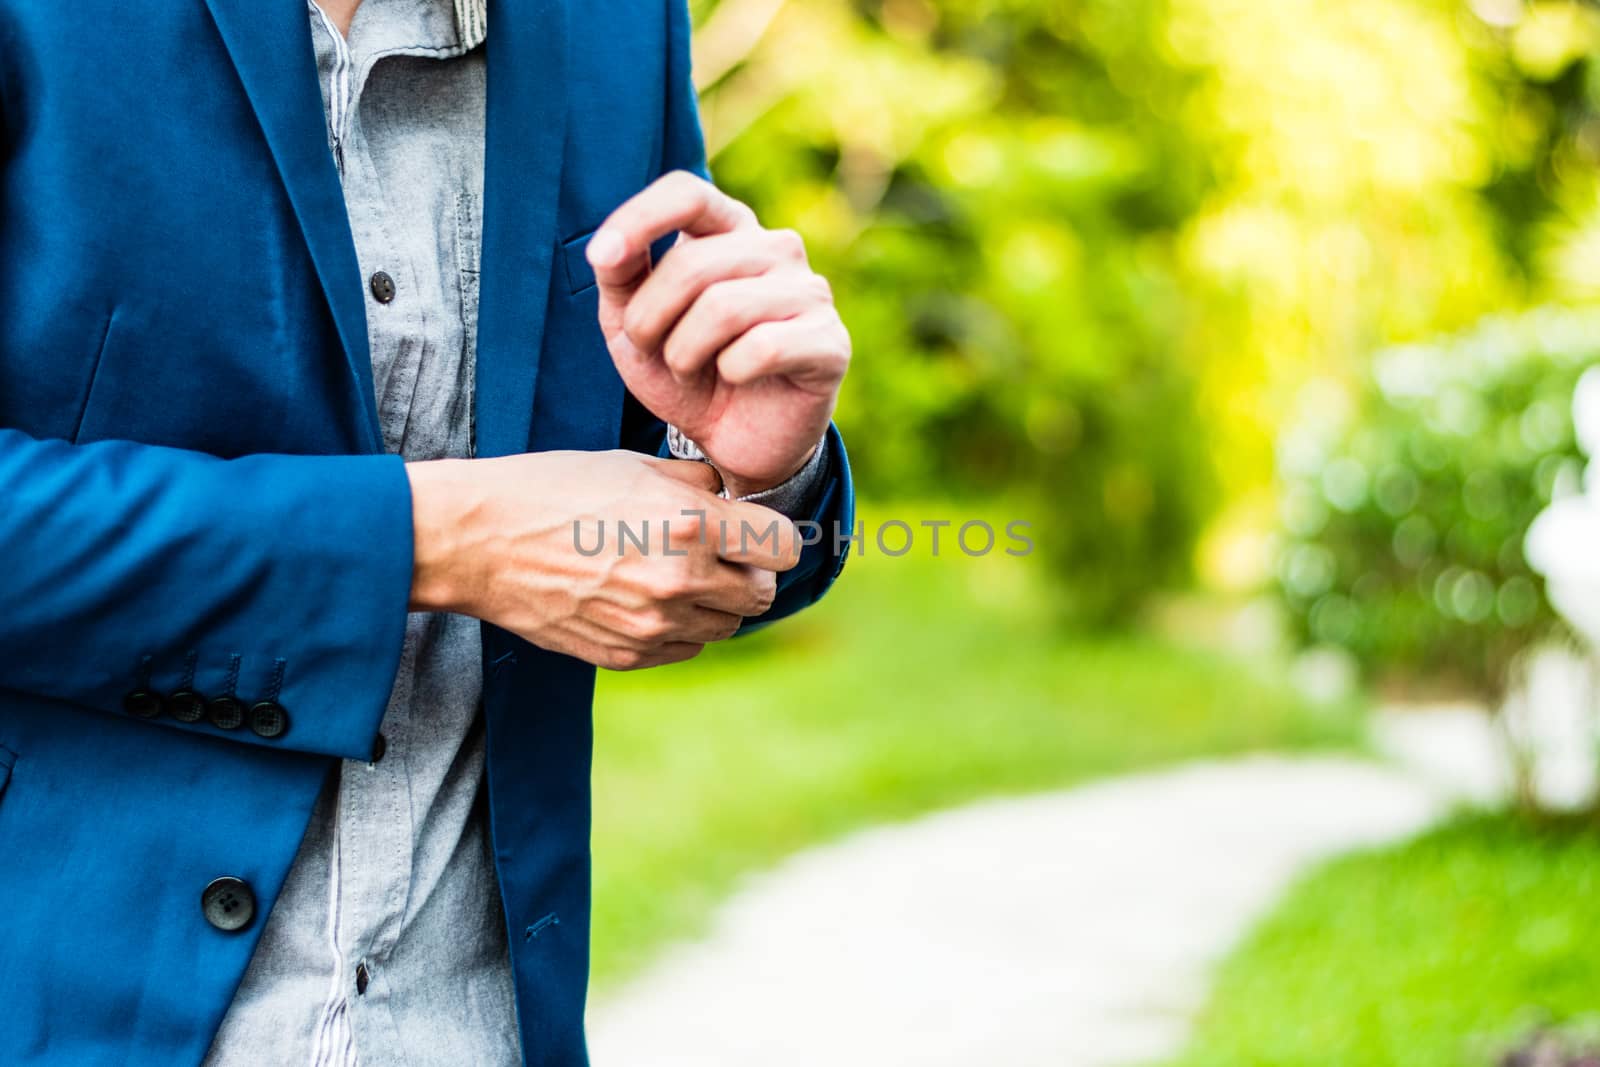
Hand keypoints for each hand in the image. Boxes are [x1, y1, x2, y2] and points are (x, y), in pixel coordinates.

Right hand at [406, 451, 799, 669]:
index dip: (768, 537)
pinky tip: (642, 598)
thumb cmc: (553, 490)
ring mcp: (654, 625)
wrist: (480, 542)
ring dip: (712, 603)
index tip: (749, 531)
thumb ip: (696, 484)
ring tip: (671, 575)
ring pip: (725, 627)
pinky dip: (677, 628)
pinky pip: (684, 648)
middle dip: (745, 572)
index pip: (783, 547)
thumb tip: (731, 499)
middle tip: (714, 554)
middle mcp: (681, 580)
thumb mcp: (632, 465)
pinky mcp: (627, 656)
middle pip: (760, 594)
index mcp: (690, 524)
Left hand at [587, 171, 850, 497]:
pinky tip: (738, 380)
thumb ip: (620, 277)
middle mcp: (776, 248)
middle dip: (650, 319)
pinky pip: (762, 348)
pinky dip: (733, 373)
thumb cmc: (687, 372)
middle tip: (652, 352)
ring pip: (723, 308)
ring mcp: (809, 291)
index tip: (602, 259)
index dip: (639, 219)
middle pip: (690, 263)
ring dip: (684, 353)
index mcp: (730, 229)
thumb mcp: (634, 324)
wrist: (734, 440)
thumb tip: (605, 249)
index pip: (687, 192)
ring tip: (689, 371)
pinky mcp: (830, 341)